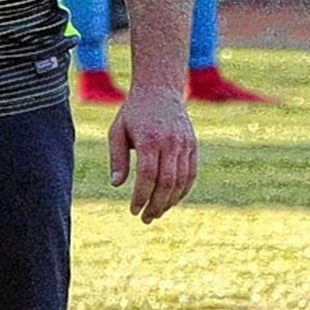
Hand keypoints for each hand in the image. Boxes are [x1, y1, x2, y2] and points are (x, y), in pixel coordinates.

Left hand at [107, 86, 197, 222]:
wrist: (160, 91)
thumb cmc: (133, 112)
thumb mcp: (117, 130)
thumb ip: (117, 158)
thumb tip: (116, 184)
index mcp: (149, 139)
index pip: (148, 176)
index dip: (142, 196)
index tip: (133, 210)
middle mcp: (170, 143)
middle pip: (166, 182)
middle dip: (156, 205)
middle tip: (145, 218)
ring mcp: (184, 144)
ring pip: (181, 181)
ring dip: (170, 202)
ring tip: (156, 214)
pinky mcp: (192, 145)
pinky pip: (190, 174)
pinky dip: (182, 191)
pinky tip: (171, 201)